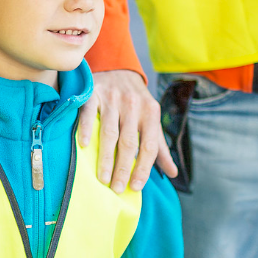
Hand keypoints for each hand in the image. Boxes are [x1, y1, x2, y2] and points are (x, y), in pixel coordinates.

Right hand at [81, 69, 176, 192]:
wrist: (118, 69)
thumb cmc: (136, 102)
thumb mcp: (151, 120)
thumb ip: (160, 147)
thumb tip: (172, 173)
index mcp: (151, 113)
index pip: (149, 145)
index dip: (144, 167)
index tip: (136, 187)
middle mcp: (134, 105)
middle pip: (129, 142)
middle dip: (123, 168)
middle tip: (117, 188)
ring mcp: (113, 99)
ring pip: (110, 132)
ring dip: (106, 157)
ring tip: (103, 178)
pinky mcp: (94, 93)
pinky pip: (89, 113)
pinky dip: (87, 129)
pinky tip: (84, 146)